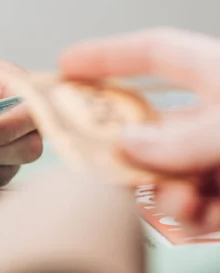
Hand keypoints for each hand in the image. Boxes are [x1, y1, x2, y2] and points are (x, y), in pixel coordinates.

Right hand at [61, 27, 219, 232]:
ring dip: (166, 194)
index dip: (109, 55)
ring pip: (168, 175)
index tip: (68, 64)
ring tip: (181, 202)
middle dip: (127, 153)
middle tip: (99, 165)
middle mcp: (216, 118)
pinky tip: (204, 218)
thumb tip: (130, 144)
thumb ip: (187, 139)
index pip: (156, 53)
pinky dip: (193, 218)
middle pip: (151, 127)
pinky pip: (196, 208)